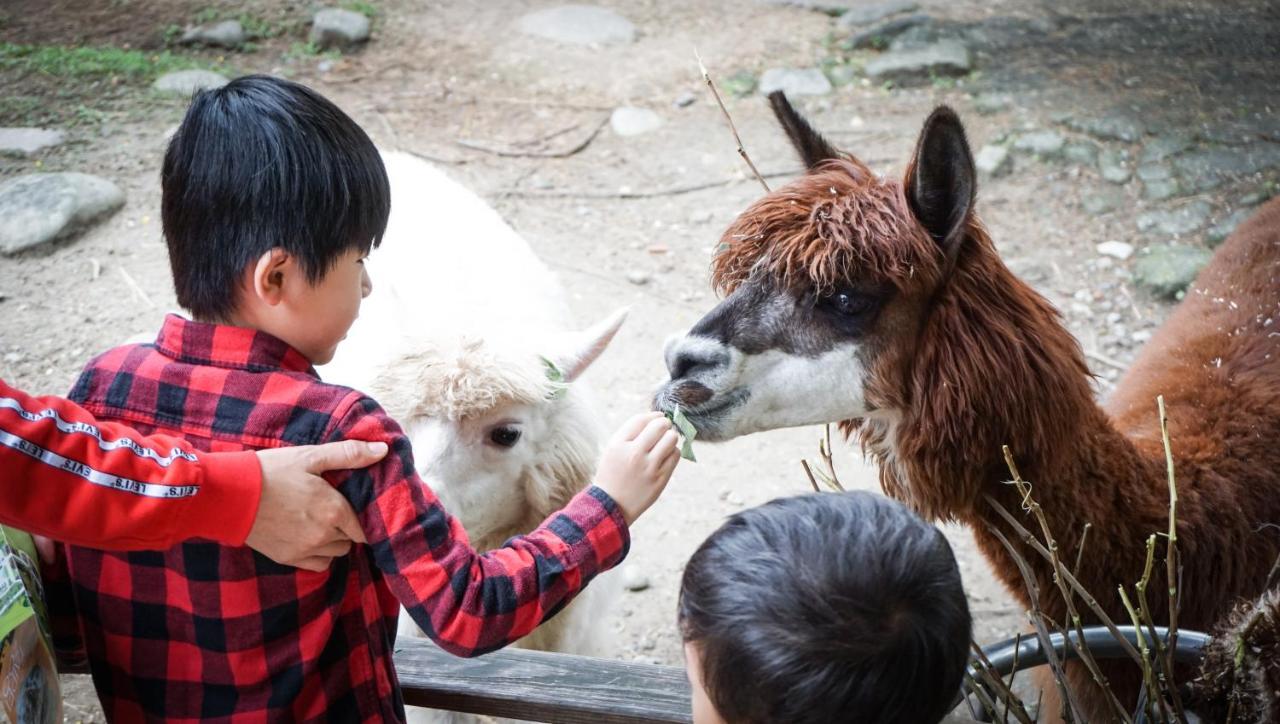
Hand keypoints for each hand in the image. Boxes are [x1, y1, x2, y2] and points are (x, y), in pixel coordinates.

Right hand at [247, 440, 387, 570]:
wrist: (229, 495)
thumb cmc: (271, 471)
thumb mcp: (311, 456)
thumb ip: (349, 454)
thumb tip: (383, 450)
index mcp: (335, 510)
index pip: (365, 526)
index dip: (362, 517)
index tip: (354, 507)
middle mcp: (324, 534)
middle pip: (352, 539)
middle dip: (347, 527)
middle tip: (333, 509)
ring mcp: (305, 550)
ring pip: (336, 552)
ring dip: (334, 540)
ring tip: (320, 521)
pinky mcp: (288, 558)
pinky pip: (318, 564)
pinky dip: (319, 554)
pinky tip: (309, 536)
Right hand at [594, 411, 681, 524]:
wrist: (611, 506)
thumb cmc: (613, 473)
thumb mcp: (613, 450)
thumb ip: (631, 433)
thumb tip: (657, 417)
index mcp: (618, 444)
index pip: (641, 419)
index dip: (653, 415)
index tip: (658, 416)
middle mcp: (634, 454)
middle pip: (660, 426)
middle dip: (665, 424)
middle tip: (664, 429)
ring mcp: (649, 467)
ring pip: (671, 439)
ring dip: (670, 438)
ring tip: (664, 444)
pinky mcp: (660, 479)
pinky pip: (675, 455)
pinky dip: (673, 452)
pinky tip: (665, 457)